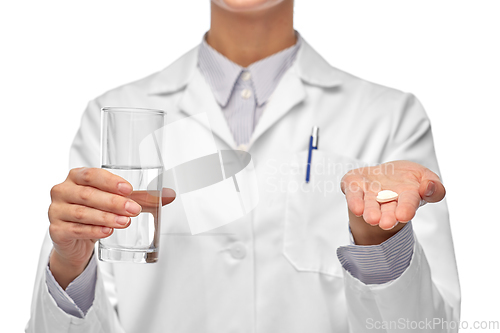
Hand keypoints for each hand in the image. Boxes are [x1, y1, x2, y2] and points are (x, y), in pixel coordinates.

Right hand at [48, 167, 174, 287]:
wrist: (75, 241)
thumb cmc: (96, 212)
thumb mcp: (117, 202)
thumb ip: (142, 197)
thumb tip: (170, 195)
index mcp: (76, 177)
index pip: (91, 175)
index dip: (110, 181)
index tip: (129, 189)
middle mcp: (63, 190)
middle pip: (88, 194)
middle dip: (113, 202)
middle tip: (134, 209)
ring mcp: (56, 211)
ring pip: (82, 213)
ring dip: (106, 217)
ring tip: (125, 222)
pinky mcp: (56, 230)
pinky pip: (75, 229)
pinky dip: (93, 230)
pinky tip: (107, 232)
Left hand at [340, 160, 444, 244]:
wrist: (383, 175)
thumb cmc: (406, 179)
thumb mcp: (425, 177)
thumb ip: (434, 186)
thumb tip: (429, 187)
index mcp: (406, 199)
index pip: (408, 204)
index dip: (406, 209)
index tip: (404, 215)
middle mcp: (385, 201)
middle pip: (387, 211)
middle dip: (387, 216)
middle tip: (385, 223)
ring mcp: (368, 194)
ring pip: (369, 204)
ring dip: (370, 211)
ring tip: (371, 218)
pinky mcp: (353, 185)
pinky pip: (351, 193)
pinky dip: (353, 200)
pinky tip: (356, 208)